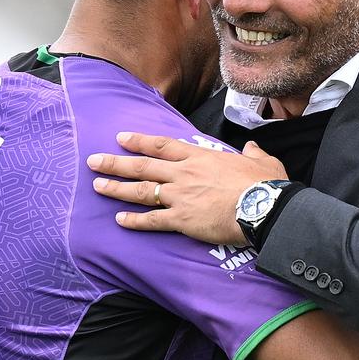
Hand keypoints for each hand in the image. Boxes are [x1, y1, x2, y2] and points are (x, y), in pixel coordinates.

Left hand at [88, 132, 286, 244]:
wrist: (263, 207)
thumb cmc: (265, 184)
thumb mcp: (262, 161)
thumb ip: (253, 152)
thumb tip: (251, 147)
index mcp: (200, 157)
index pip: (162, 145)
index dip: (139, 141)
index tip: (121, 138)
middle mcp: (184, 174)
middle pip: (142, 166)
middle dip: (115, 163)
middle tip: (94, 161)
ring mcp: (180, 196)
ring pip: (141, 191)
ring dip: (117, 189)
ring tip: (97, 187)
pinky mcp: (182, 220)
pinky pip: (152, 221)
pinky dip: (134, 221)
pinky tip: (119, 221)